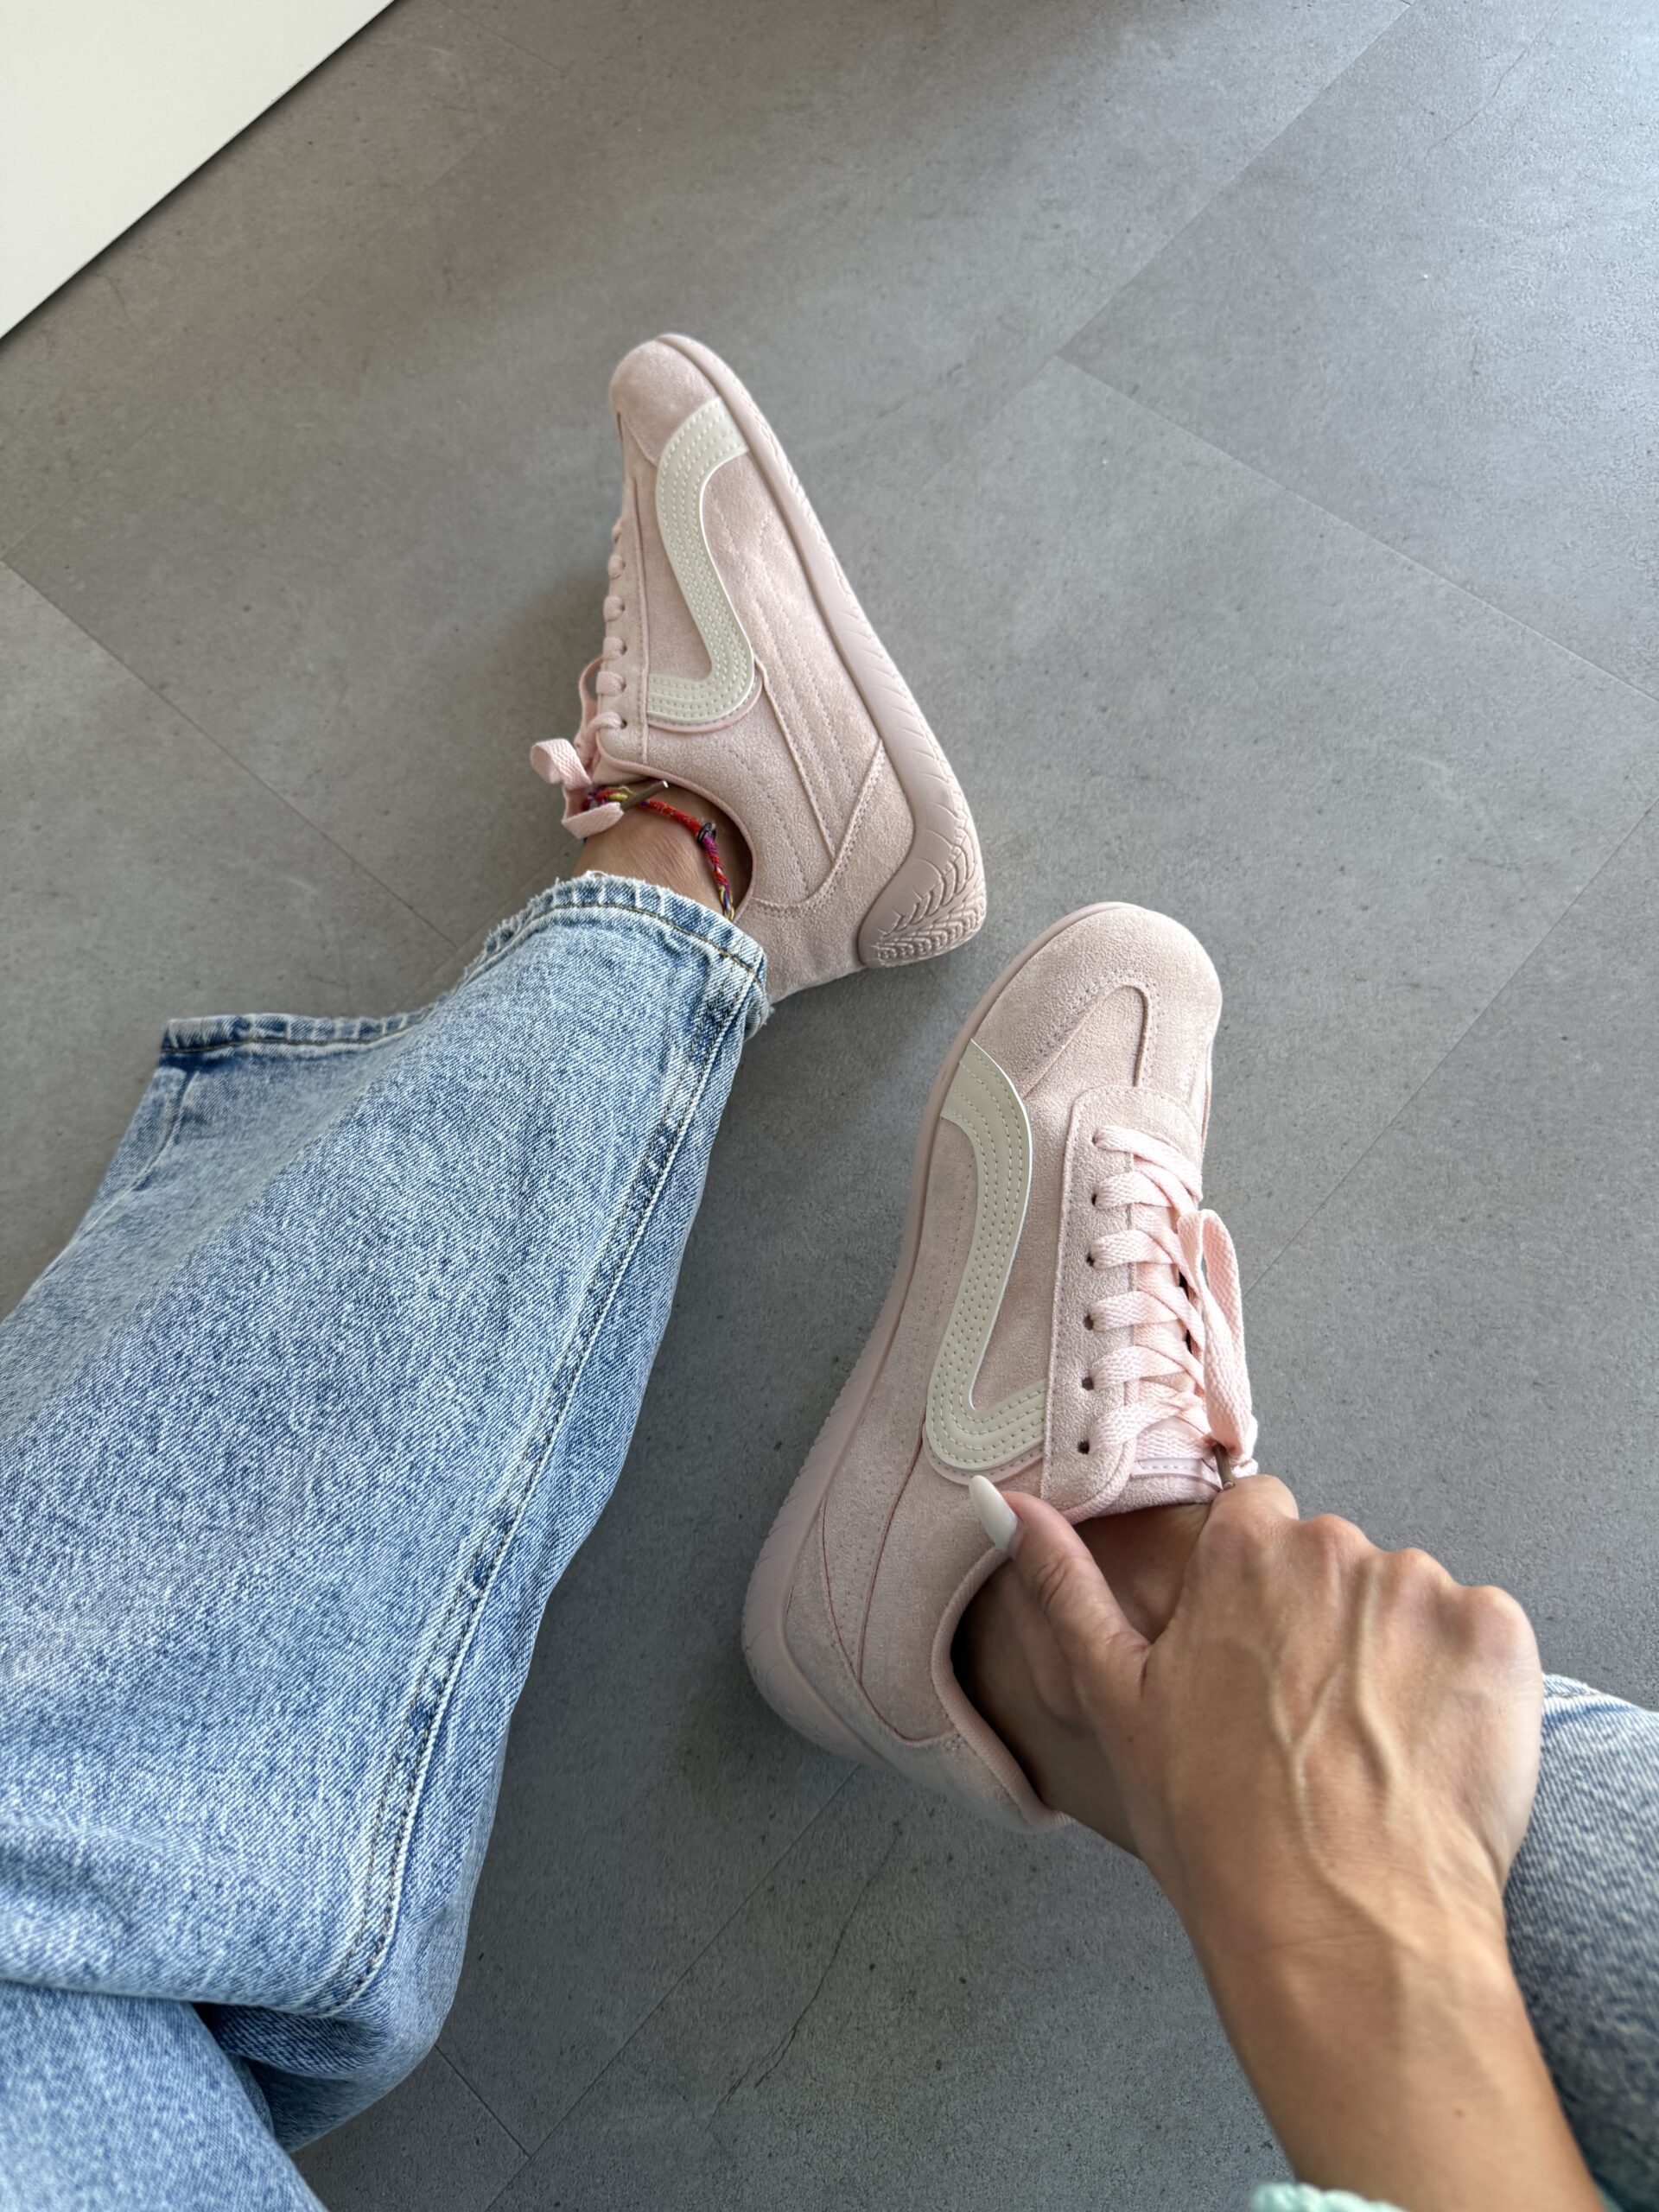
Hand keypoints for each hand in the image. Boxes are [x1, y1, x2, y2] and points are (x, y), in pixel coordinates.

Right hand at [976, 1474, 1599, 2211]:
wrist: (1342, 1930)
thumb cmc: (1219, 1829)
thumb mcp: (1117, 1699)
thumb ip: (1063, 1584)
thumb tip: (1002, 1503)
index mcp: (1240, 1550)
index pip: (1260, 1518)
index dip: (1258, 1589)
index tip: (1258, 1654)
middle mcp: (1332, 1547)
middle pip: (1337, 1561)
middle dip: (1330, 1623)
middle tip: (1312, 1722)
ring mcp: (1421, 1588)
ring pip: (1410, 1601)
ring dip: (1400, 1655)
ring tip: (1372, 1751)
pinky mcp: (1497, 1636)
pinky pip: (1485, 1635)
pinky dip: (1468, 1683)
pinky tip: (1429, 1753)